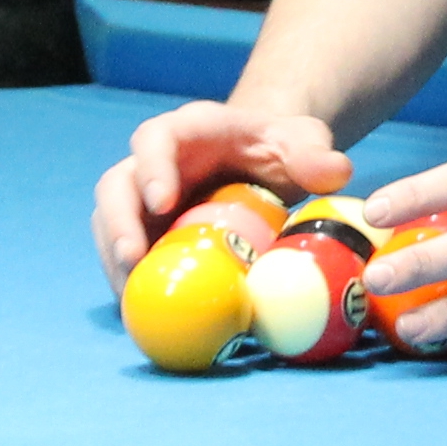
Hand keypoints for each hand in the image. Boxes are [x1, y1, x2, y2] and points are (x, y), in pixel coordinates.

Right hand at [91, 101, 354, 287]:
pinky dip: (132, 283)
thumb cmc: (276, 145)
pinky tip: (147, 313)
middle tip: (132, 258)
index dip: (152, 168)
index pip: (156, 139)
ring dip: (115, 260)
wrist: (260, 160)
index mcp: (188, 132)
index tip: (161, 201)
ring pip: (110, 224)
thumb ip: (313, 151)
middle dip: (119, 222)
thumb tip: (336, 172)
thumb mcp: (300, 139)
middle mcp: (153, 164)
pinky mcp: (146, 233)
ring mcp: (144, 201)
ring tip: (132, 297)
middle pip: (116, 186)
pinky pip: (127, 256)